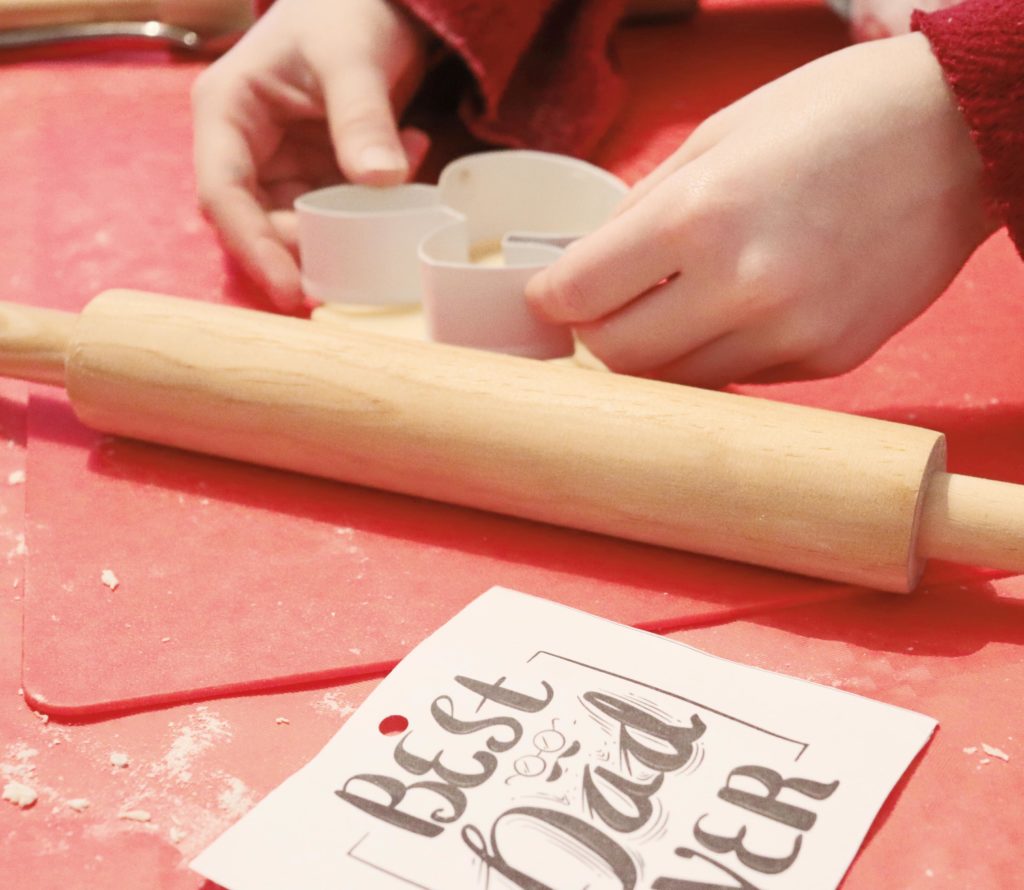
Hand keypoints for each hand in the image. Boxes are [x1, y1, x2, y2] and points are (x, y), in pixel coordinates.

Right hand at [192, 0, 431, 310]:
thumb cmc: (346, 11)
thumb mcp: (353, 58)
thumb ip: (362, 116)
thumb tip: (382, 181)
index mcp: (227, 112)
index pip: (223, 194)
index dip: (253, 247)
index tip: (291, 290)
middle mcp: (246, 146)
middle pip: (258, 222)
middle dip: (308, 247)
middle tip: (366, 254)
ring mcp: (282, 164)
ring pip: (301, 224)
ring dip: (353, 224)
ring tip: (402, 178)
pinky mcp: (317, 174)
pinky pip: (339, 211)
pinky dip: (375, 202)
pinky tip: (412, 150)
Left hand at [526, 32, 997, 387]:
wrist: (961, 136)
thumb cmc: (835, 117)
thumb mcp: (718, 137)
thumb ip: (641, 211)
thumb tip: (587, 267)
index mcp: (700, 217)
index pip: (580, 297)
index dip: (552, 299)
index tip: (552, 296)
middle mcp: (743, 288)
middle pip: (619, 357)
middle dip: (599, 334)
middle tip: (607, 306)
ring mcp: (792, 332)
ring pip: (678, 382)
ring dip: (659, 352)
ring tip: (677, 305)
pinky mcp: (830, 359)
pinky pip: (742, 377)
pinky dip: (722, 353)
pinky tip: (743, 308)